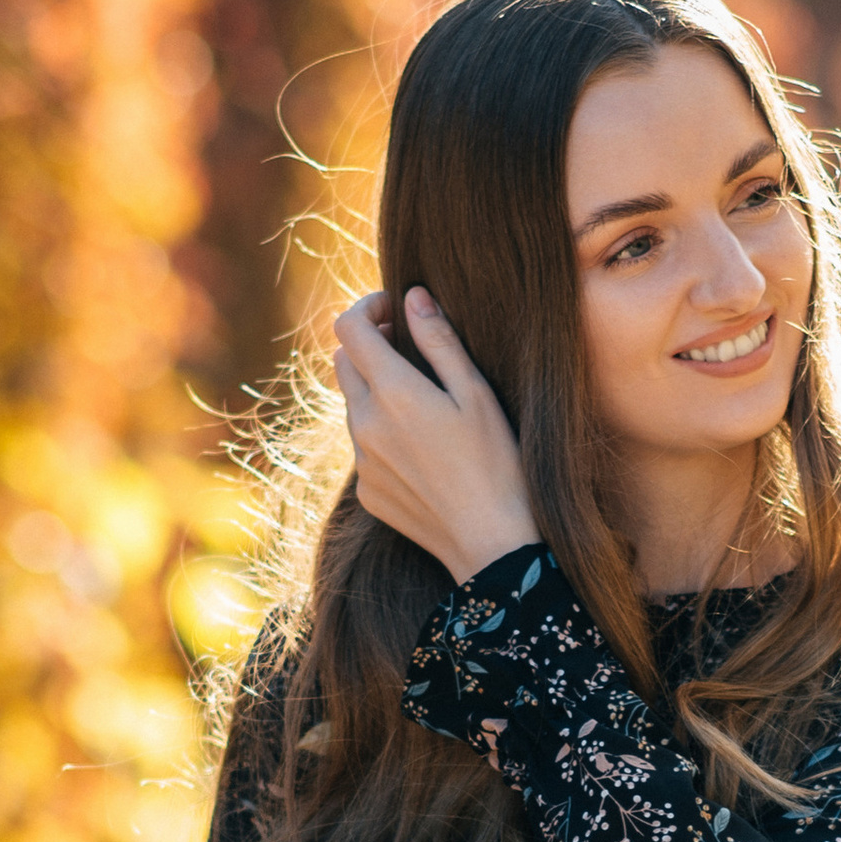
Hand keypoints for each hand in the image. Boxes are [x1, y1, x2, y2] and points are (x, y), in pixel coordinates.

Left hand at [332, 287, 538, 584]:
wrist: (492, 544)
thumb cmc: (497, 464)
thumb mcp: (476, 394)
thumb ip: (440, 342)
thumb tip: (413, 297)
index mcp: (392, 392)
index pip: (349, 329)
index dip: (368, 307)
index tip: (396, 310)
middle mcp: (364, 424)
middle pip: (343, 363)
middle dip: (370, 347)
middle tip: (411, 350)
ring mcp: (361, 461)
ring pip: (354, 407)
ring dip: (378, 393)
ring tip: (426, 407)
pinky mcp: (366, 492)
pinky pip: (364, 449)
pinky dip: (384, 435)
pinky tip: (426, 453)